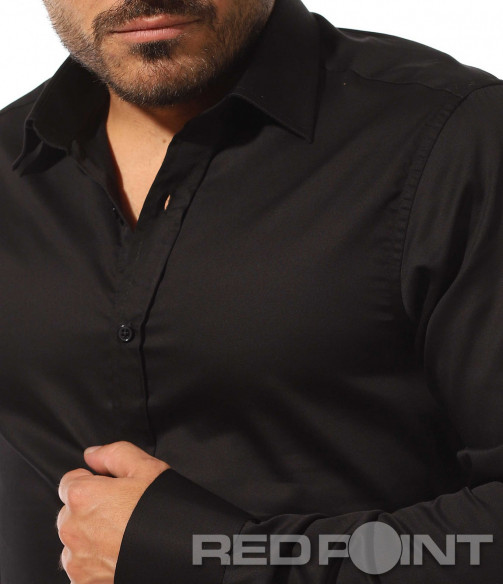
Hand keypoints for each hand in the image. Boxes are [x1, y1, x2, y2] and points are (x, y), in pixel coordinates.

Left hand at [56, 441, 169, 583]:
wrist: (178, 552)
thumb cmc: (163, 511)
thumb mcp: (146, 468)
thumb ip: (114, 454)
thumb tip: (93, 455)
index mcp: (83, 496)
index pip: (70, 481)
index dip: (94, 481)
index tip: (111, 489)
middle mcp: (72, 528)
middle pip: (72, 512)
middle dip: (91, 509)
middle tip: (123, 511)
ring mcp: (77, 560)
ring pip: (76, 540)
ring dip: (92, 537)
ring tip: (124, 534)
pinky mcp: (84, 582)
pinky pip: (83, 566)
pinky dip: (96, 561)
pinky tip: (120, 554)